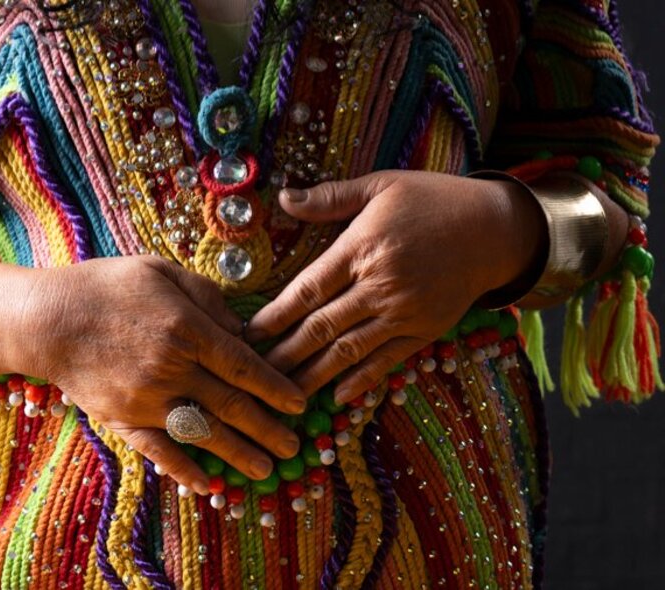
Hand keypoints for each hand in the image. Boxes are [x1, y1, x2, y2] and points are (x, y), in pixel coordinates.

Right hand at [22, 256, 305, 494]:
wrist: (46, 318)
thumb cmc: (106, 287)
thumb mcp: (161, 271)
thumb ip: (206, 296)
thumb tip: (240, 327)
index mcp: (187, 329)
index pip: (244, 366)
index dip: (275, 387)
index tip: (299, 404)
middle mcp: (173, 368)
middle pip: (231, 405)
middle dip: (267, 429)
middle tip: (293, 448)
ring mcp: (147, 399)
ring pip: (202, 432)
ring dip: (237, 455)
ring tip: (264, 470)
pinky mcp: (122, 419)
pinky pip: (158, 449)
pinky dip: (183, 469)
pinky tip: (206, 485)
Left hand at [245, 170, 545, 403]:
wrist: (495, 229)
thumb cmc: (433, 201)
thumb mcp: (381, 185)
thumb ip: (331, 197)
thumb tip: (284, 197)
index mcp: (363, 248)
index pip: (308, 288)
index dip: (276, 315)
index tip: (248, 333)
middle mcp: (380, 286)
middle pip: (321, 327)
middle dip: (284, 354)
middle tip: (254, 374)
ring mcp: (403, 313)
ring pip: (348, 351)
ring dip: (313, 375)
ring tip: (284, 395)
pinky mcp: (424, 332)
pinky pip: (386, 362)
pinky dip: (361, 381)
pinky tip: (337, 397)